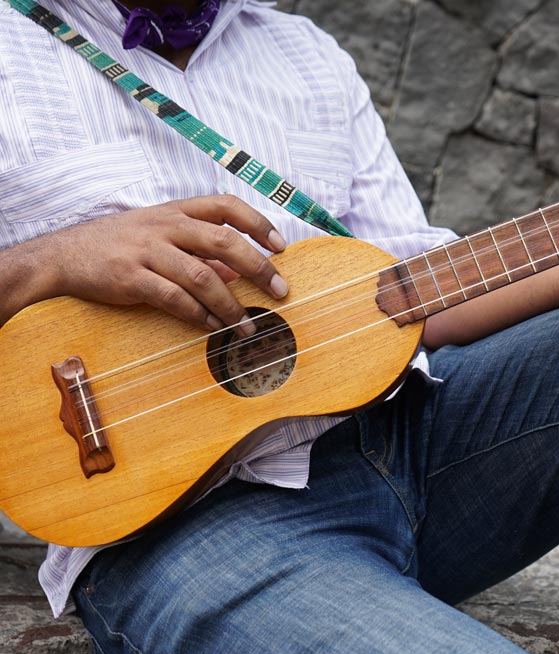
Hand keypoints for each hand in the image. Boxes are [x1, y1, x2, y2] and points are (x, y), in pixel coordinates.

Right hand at [47, 195, 287, 334]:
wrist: (62, 256)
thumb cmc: (120, 245)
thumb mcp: (161, 237)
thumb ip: (199, 251)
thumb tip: (237, 274)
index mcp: (177, 211)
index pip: (227, 206)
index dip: (259, 224)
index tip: (281, 246)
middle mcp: (166, 225)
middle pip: (225, 242)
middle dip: (259, 268)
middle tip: (280, 291)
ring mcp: (148, 250)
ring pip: (203, 276)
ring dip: (231, 304)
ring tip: (247, 324)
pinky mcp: (132, 277)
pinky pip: (175, 299)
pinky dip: (199, 316)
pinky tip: (213, 327)